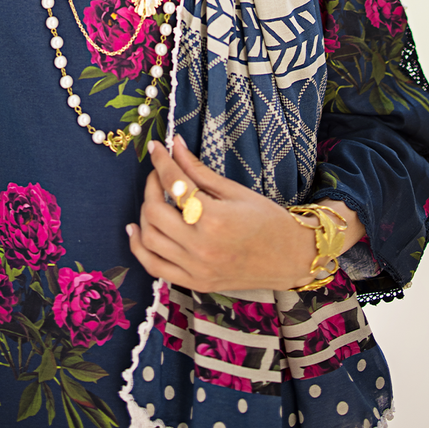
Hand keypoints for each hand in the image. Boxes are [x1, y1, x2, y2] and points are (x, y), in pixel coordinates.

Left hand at [126, 136, 363, 292]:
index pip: (174, 183)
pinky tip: (137, 230)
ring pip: (149, 239)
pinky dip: (140, 247)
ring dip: (144, 214)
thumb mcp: (234, 190)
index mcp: (214, 219)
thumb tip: (173, 144)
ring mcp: (196, 269)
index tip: (155, 147)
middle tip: (160, 174)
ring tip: (154, 199)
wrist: (291, 258)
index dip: (161, 161)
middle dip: (152, 186)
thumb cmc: (268, 220)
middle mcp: (201, 247)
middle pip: (154, 211)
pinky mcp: (194, 283)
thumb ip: (198, 170)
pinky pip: (153, 267)